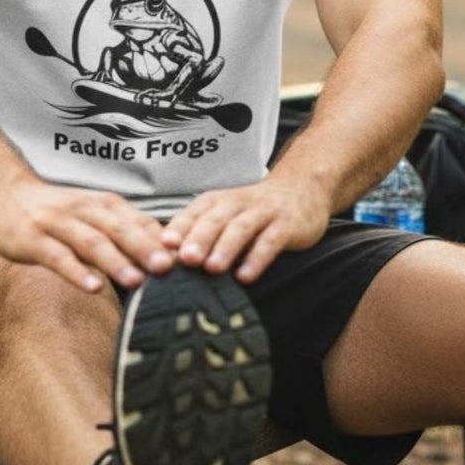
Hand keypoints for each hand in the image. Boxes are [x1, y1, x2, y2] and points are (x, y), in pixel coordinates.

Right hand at [0, 177, 174, 292]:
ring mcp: (58, 224)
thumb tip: (166, 254)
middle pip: (119, 229)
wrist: (5, 194)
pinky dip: (76, 272)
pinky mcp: (34, 240)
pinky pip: (57, 256)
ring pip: (91, 241)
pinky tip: (92, 287)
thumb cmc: (58, 212)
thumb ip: (125, 231)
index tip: (184, 258)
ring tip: (136, 281)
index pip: (138, 221)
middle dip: (144, 248)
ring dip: (115, 261)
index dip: (161, 239)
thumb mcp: (95, 214)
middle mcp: (84, 210)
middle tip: (167, 268)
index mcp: (105, 205)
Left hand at [161, 178, 331, 283]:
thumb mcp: (227, 217)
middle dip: (198, 239)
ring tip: (211, 269)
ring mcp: (263, 212)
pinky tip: (246, 277)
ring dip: (225, 247)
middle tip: (184, 259)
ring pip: (241, 228)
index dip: (179, 228)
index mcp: (217, 201)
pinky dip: (257, 258)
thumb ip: (205, 236)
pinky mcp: (287, 224)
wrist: (302, 187)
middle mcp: (237, 203)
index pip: (194, 213)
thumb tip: (171, 265)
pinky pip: (270, 241)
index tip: (163, 245)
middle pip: (215, 219)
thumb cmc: (255, 211)